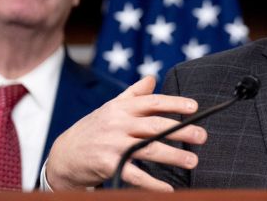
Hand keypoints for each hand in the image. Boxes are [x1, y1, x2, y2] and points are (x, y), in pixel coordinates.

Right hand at [45, 76, 207, 190]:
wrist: (63, 156)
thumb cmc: (94, 129)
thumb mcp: (110, 108)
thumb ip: (133, 94)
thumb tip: (152, 78)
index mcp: (121, 108)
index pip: (153, 102)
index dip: (175, 103)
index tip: (195, 107)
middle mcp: (118, 124)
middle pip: (156, 126)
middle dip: (182, 131)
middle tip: (202, 136)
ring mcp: (113, 145)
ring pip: (149, 149)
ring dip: (174, 156)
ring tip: (193, 161)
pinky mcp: (108, 165)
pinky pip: (135, 175)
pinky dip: (153, 183)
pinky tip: (169, 188)